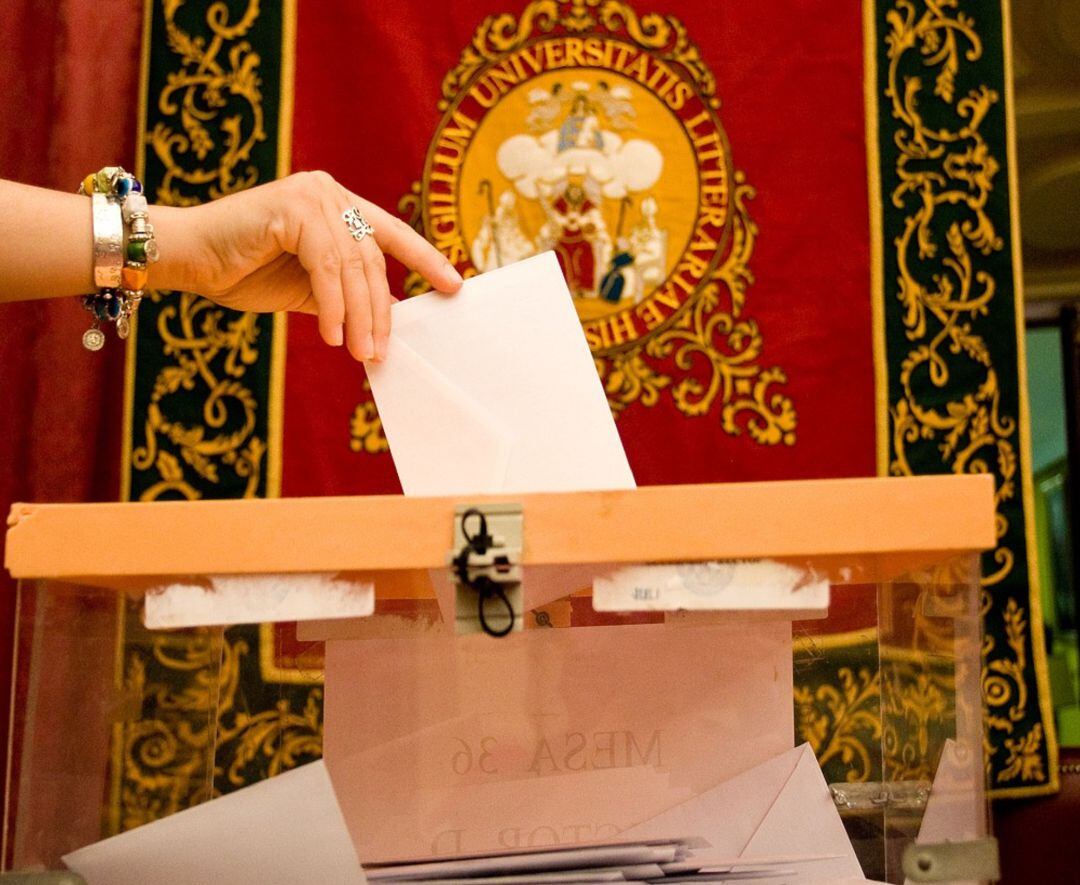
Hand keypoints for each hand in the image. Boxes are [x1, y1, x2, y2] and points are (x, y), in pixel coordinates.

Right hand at [155, 171, 462, 360]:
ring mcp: (313, 195)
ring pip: (353, 268)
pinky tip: (333, 336)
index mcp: (338, 206)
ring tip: (360, 353)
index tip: (454, 286)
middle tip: (381, 353)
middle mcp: (330, 193)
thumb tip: (386, 321)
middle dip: (380, 312)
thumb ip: (345, 294)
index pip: (391, 234)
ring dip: (358, 317)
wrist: (187, 260)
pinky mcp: (294, 208)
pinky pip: (327, 267)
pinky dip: (333, 305)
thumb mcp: (308, 288)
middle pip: (372, 260)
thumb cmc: (242, 272)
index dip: (425, 260)